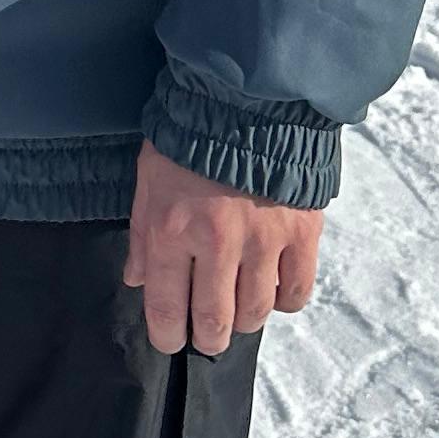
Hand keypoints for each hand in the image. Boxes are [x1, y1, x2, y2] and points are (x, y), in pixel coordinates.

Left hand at [123, 142, 321, 357]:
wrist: (249, 97)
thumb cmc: (190, 135)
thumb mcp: (149, 178)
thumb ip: (142, 233)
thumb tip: (136, 279)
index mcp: (171, 229)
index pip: (165, 306)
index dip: (166, 335)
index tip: (169, 340)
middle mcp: (216, 243)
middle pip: (214, 321)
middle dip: (207, 338)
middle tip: (207, 335)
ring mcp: (263, 240)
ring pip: (254, 312)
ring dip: (243, 321)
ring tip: (238, 311)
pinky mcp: (302, 233)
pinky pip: (295, 291)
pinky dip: (283, 300)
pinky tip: (272, 289)